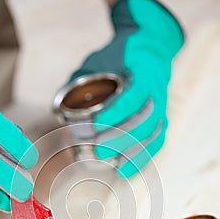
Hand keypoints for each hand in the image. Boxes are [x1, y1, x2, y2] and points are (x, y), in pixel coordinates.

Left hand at [69, 0, 183, 177]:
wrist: (151, 48)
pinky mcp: (162, 118)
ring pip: (152, 133)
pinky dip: (143, 157)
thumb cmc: (118, 55)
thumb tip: (57, 108)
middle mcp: (158, 89)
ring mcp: (162, 105)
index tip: (96, 125)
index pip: (133, 95)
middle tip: (98, 150)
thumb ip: (79, 79)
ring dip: (134, 152)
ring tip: (115, 167)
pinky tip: (127, 170)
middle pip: (144, 119)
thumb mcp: (99, 58)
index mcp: (144, 69)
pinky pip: (157, 141)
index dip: (116, 112)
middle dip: (121, 137)